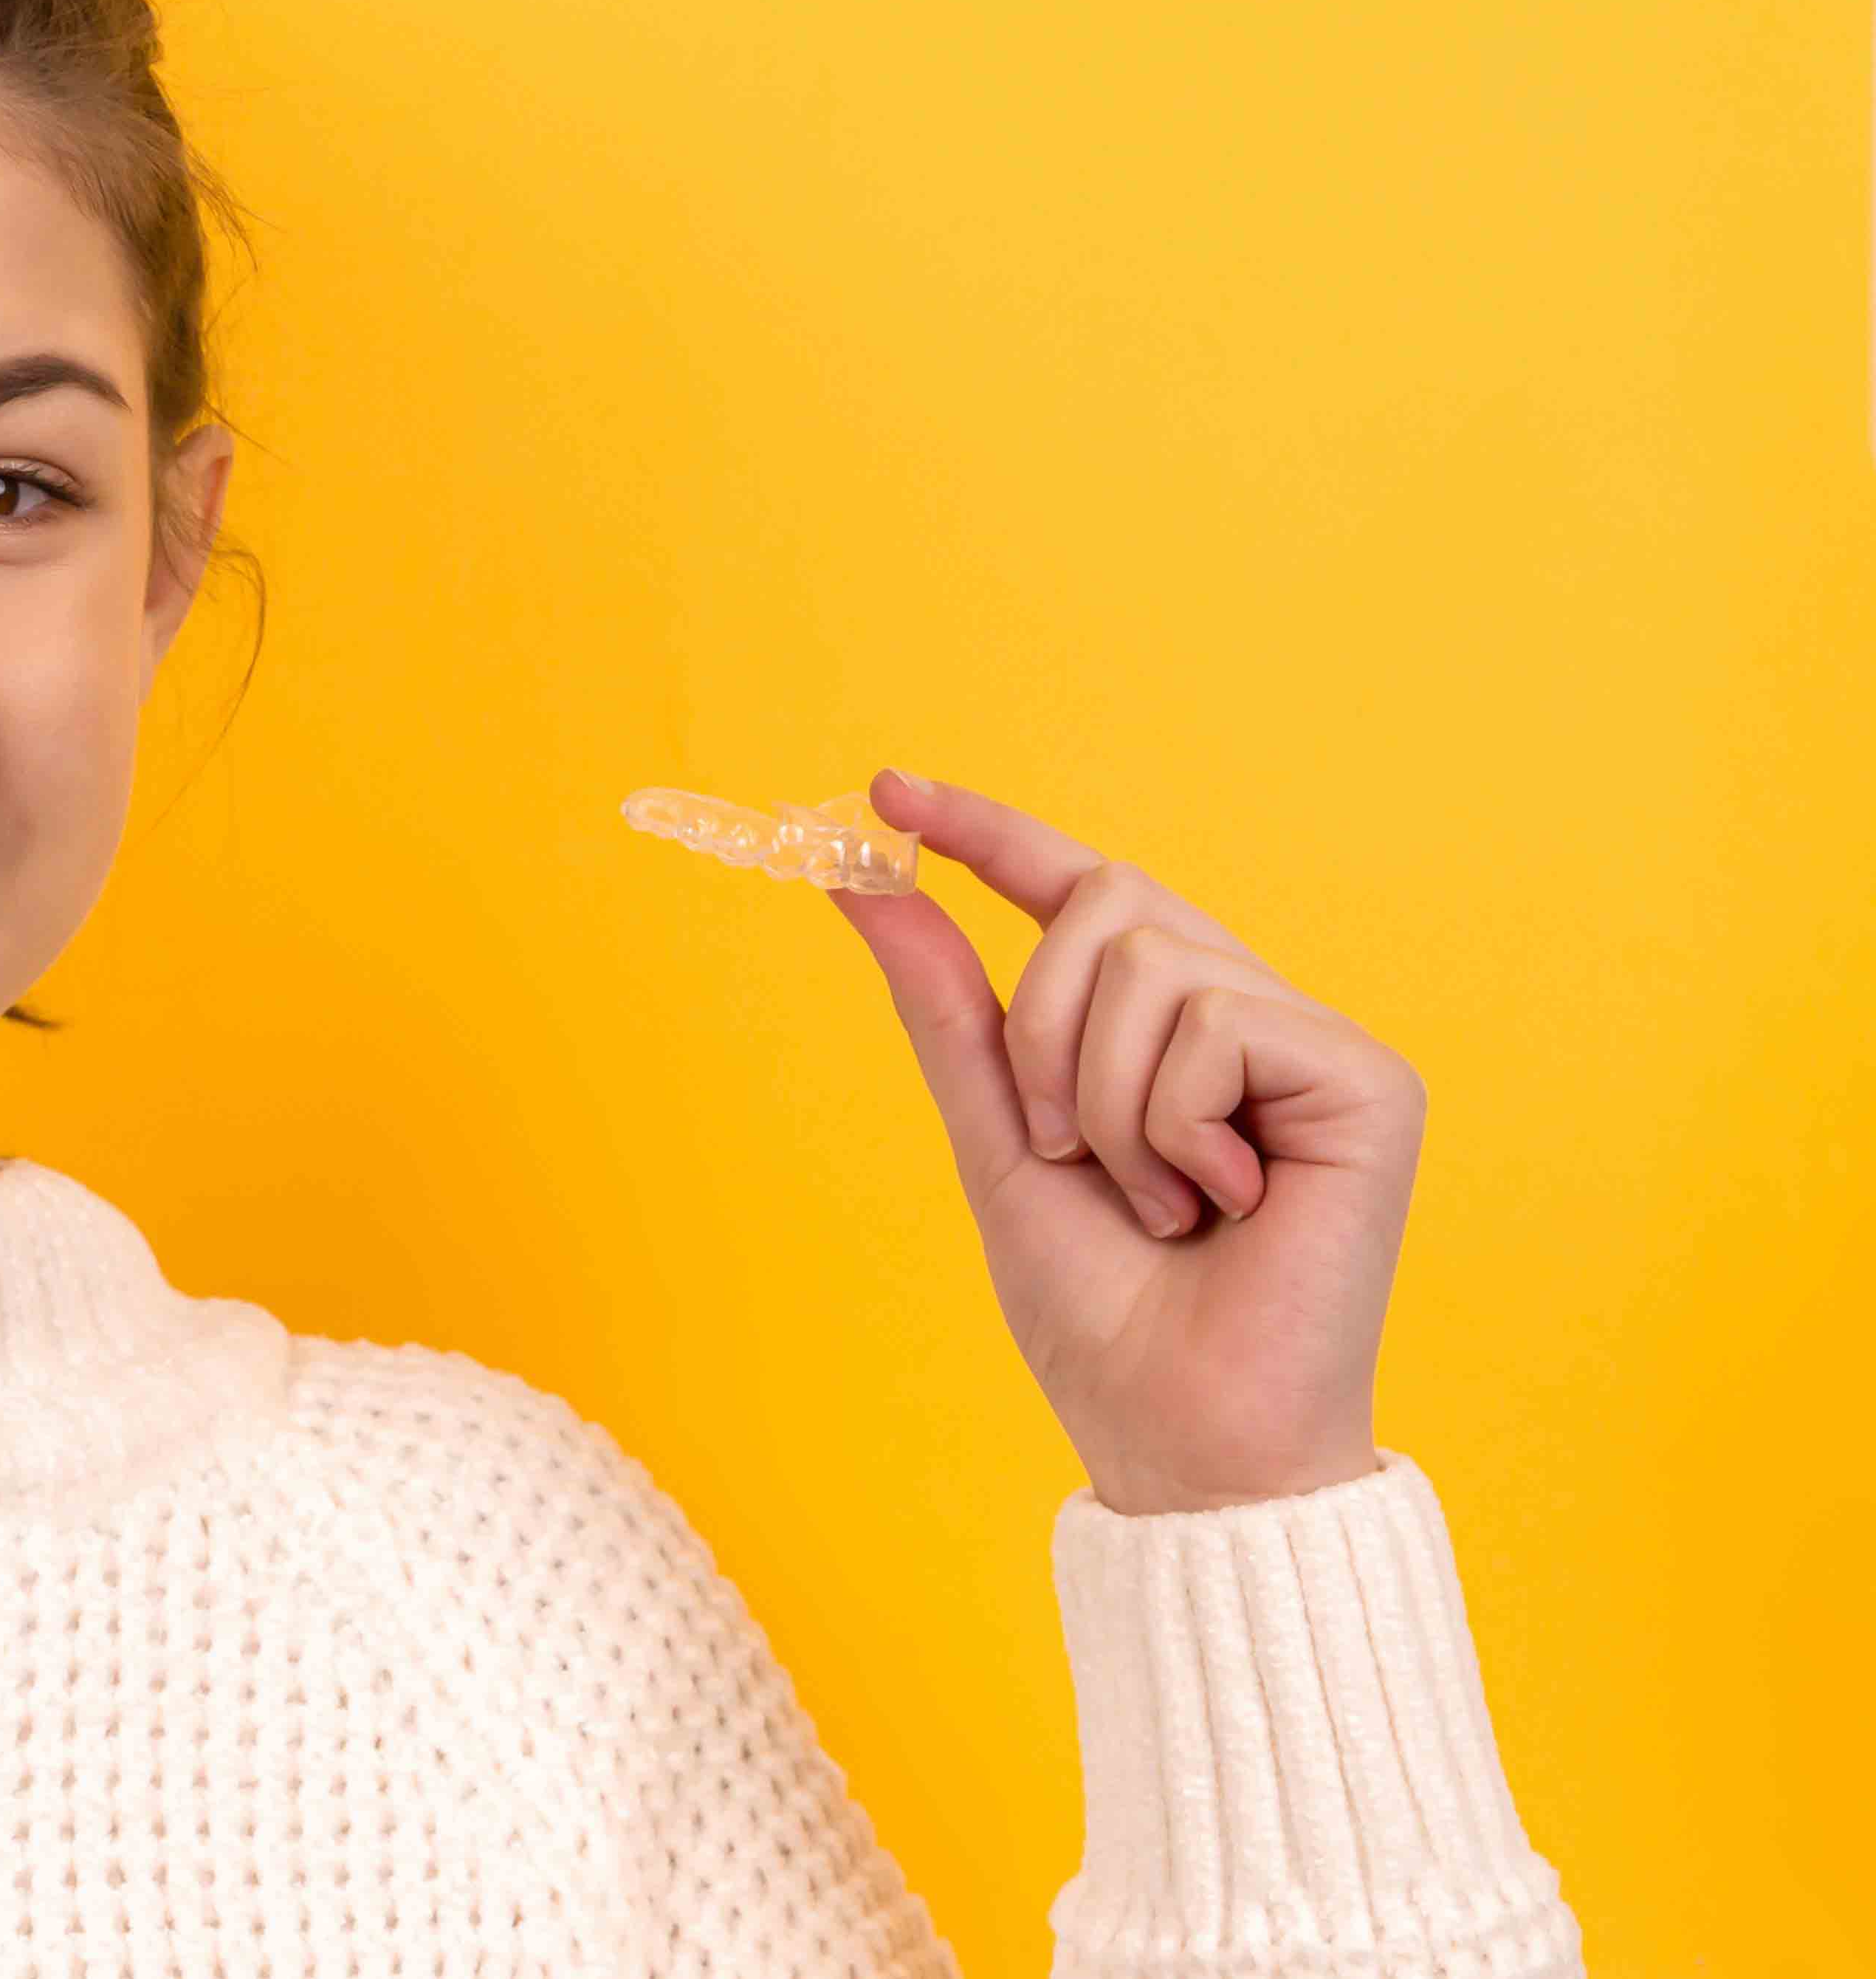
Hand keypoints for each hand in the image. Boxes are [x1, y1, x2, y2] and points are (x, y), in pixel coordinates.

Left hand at [823, 769, 1419, 1516]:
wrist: (1186, 1439)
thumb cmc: (1106, 1313)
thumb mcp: (999, 1137)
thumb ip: (948, 1006)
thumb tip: (860, 877)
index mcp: (1167, 1030)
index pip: (1080, 885)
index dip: (988, 831)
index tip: (886, 790)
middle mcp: (1249, 1014)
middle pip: (1108, 898)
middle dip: (1044, 1026)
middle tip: (1070, 1148)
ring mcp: (1314, 1043)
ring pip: (1151, 960)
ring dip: (1106, 1097)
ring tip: (1158, 1199)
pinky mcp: (1369, 1077)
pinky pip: (1216, 1020)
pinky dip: (1176, 1122)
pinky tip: (1225, 1201)